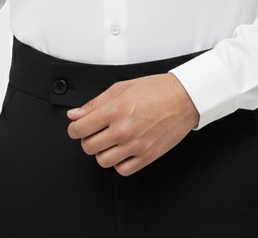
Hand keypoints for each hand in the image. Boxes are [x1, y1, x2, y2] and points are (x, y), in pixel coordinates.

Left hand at [66, 73, 199, 175]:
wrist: (183, 98)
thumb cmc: (156, 90)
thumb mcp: (121, 87)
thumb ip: (95, 102)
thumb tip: (76, 114)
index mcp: (115, 110)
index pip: (80, 129)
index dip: (74, 129)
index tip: (77, 128)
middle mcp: (123, 129)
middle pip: (89, 146)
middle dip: (88, 139)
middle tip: (95, 132)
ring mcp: (135, 145)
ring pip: (102, 161)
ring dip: (102, 152)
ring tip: (110, 140)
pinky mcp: (147, 156)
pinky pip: (122, 170)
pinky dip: (118, 163)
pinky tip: (122, 151)